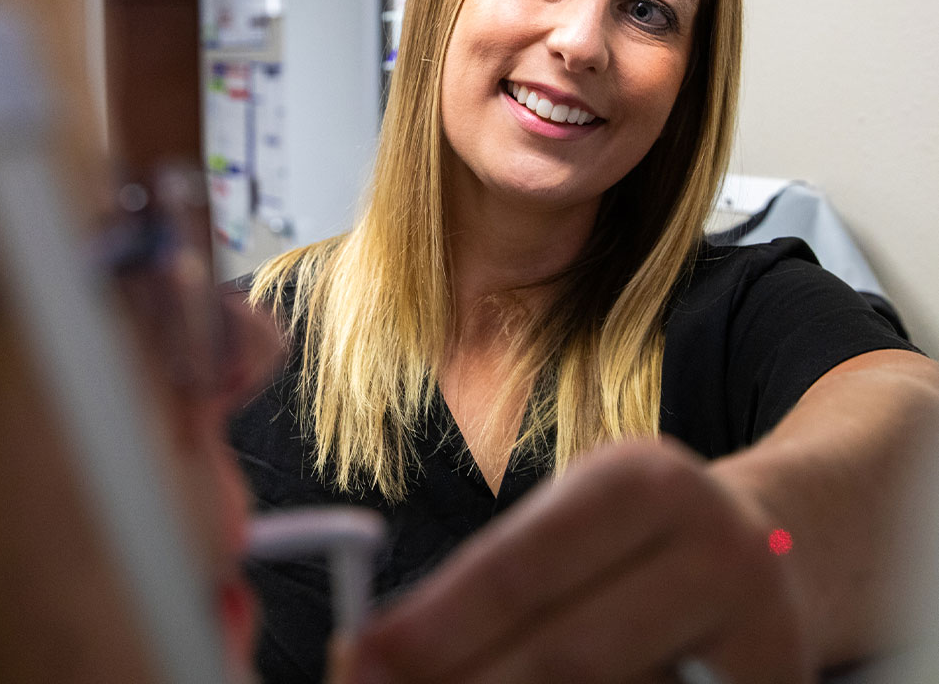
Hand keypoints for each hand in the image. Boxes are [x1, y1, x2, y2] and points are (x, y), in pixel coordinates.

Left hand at [339, 438, 813, 682]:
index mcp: (642, 482)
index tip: (356, 661)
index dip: (432, 627)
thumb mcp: (580, 518)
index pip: (519, 567)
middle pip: (562, 655)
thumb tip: (390, 654)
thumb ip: (501, 581)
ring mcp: (764, 635)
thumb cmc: (648, 532)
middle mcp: (713, 550)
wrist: (787, 542)